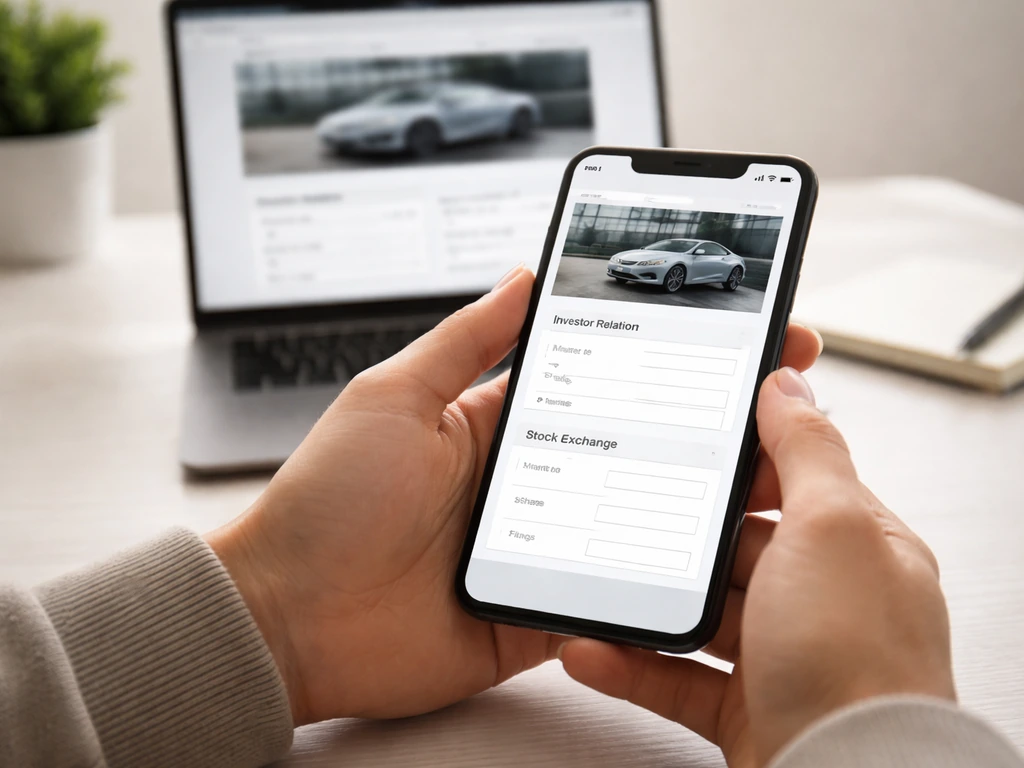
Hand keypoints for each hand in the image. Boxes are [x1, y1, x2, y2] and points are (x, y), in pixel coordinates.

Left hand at [206, 264, 822, 725]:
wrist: (293, 619)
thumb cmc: (329, 502)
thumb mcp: (394, 396)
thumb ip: (467, 341)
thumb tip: (525, 275)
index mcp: (501, 423)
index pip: (605, 378)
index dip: (667, 353)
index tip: (737, 324)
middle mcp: (534, 481)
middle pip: (638, 445)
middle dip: (711, 420)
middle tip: (784, 391)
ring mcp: (546, 546)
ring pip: (644, 518)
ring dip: (703, 500)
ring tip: (776, 472)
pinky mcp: (547, 609)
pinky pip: (617, 594)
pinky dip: (663, 580)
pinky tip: (717, 557)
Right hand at [560, 368, 955, 766]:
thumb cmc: (857, 660)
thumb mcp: (833, 526)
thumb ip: (805, 448)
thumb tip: (788, 382)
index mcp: (854, 546)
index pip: (790, 482)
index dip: (738, 459)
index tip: (681, 438)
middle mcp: (821, 599)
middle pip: (734, 550)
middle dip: (677, 537)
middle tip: (622, 511)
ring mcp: (783, 656)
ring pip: (698, 616)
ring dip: (643, 603)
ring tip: (593, 585)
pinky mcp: (747, 709)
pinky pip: (675, 679)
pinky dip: (631, 665)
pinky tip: (592, 649)